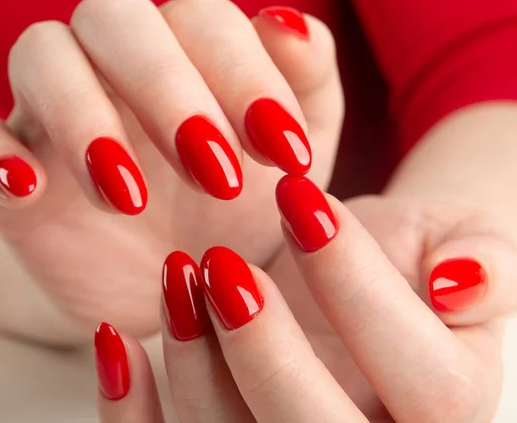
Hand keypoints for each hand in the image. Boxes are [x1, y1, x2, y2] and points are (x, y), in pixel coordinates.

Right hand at [0, 0, 342, 339]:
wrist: (182, 282)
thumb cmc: (242, 210)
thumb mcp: (289, 155)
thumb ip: (306, 87)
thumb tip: (290, 24)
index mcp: (187, 55)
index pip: (206, 20)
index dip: (249, 78)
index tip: (291, 158)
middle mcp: (115, 68)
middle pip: (118, 19)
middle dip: (168, 90)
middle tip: (217, 177)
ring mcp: (53, 114)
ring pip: (43, 57)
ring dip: (86, 119)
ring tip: (130, 198)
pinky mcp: (9, 177)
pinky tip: (28, 188)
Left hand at [93, 177, 500, 421]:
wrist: (358, 287)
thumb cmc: (407, 258)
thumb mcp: (461, 242)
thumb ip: (485, 261)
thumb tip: (462, 283)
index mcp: (447, 409)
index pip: (429, 386)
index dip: (360, 289)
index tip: (300, 197)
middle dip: (264, 351)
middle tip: (225, 265)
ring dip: (195, 368)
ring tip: (179, 277)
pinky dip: (132, 412)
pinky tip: (119, 341)